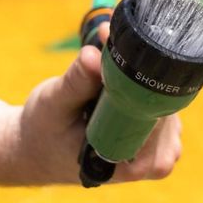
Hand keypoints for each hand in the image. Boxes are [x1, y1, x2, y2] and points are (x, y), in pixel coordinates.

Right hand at [17, 24, 183, 185]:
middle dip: (137, 68)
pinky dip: (140, 81)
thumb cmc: (43, 133)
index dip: (139, 76)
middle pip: (165, 101)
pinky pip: (159, 99)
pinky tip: (116, 71)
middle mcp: (154, 160)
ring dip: (139, 72)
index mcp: (132, 163)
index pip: (158, 112)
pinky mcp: (159, 135)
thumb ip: (76, 83)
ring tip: (107, 56)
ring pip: (164, 96)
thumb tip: (94, 55)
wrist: (37, 150)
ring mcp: (161, 148)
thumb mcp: (53, 106)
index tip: (117, 46)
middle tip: (107, 39)